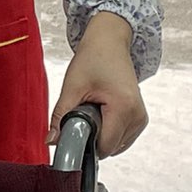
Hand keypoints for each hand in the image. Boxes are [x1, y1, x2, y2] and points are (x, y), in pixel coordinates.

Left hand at [52, 11, 146, 157]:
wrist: (109, 43)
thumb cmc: (94, 58)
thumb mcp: (72, 87)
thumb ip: (61, 116)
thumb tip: (51, 140)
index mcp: (123, 107)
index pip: (104, 147)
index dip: (85, 145)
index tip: (73, 133)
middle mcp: (137, 115)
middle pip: (110, 148)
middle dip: (92, 138)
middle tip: (83, 114)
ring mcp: (141, 117)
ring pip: (116, 145)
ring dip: (101, 135)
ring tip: (94, 111)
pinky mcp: (140, 117)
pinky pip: (122, 137)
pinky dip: (109, 131)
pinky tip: (102, 113)